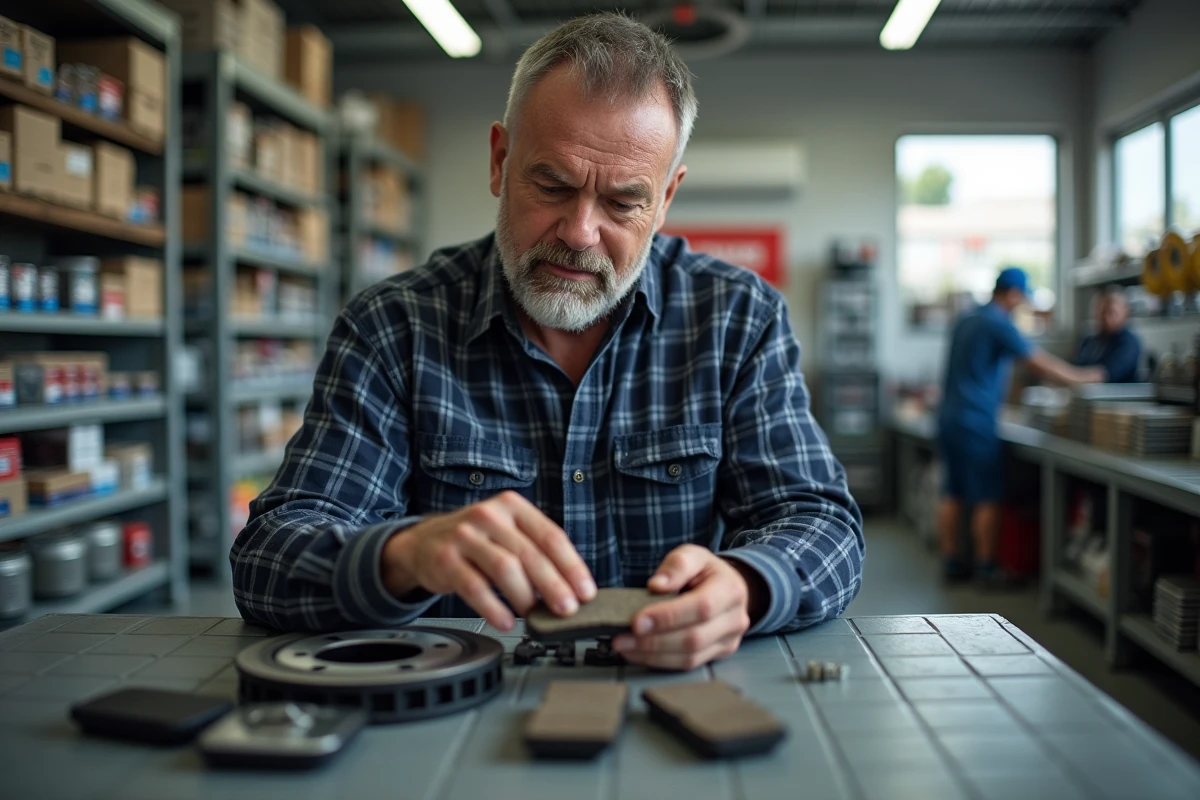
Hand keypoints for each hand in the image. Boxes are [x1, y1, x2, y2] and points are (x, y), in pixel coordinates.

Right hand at [380, 491, 596, 631]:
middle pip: (530, 553)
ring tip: (534, 615)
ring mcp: (465, 535)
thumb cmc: (475, 541)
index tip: (586, 592)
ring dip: (525, 596)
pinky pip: (474, 586)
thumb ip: (535, 551)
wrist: (422, 542)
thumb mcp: (506, 533)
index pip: (551, 536)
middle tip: (567, 609)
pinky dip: (493, 607)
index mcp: (513, 507)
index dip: (572, 566)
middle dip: (554, 585)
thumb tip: (571, 588)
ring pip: (504, 567)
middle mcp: (490, 516)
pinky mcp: (446, 558)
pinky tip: (504, 621)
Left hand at [611, 544, 762, 670]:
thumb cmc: (705, 572)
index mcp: (730, 590)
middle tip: (622, 638)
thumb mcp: (692, 555)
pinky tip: (639, 653)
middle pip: (694, 638)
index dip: (668, 617)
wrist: (727, 588)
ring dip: (653, 655)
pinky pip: (688, 664)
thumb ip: (676, 565)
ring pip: (690, 657)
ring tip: (625, 647)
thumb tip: (657, 585)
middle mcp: (734, 619)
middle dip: (654, 641)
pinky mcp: (718, 655)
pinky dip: (660, 661)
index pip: (701, 607)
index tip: (637, 621)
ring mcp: (729, 641)